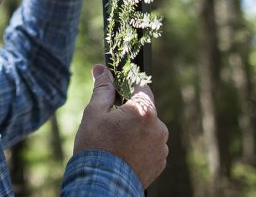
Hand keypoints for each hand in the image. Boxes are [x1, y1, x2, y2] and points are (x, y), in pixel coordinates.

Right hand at [73, 65, 168, 188]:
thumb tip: (101, 70)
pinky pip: (150, 146)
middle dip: (129, 112)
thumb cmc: (96, 147)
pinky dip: (139, 146)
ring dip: (135, 130)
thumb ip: (102, 89)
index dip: (128, 86)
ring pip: (148, 129)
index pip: (141, 86)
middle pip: (144, 109)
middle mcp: (158, 127)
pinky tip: (123, 153)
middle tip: (110, 122)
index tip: (117, 89)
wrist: (102, 185)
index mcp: (143, 111)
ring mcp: (161, 146)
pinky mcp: (160, 162)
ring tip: (115, 142)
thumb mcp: (94, 113)